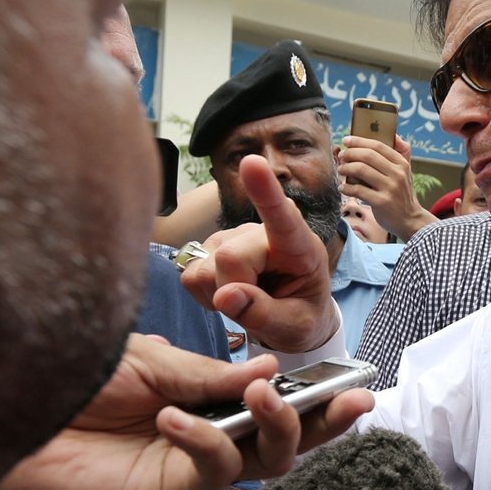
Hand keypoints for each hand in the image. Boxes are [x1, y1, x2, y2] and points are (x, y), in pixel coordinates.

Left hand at [0, 334, 369, 489]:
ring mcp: (191, 469)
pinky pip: (211, 474)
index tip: (355, 380)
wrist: (11, 420)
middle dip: (325, 421)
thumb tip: (269, 370)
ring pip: (264, 464)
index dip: (314, 395)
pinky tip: (173, 419)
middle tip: (355, 400)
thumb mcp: (147, 364)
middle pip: (285, 440)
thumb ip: (206, 375)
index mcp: (205, 400)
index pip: (272, 400)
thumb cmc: (72, 386)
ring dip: (278, 427)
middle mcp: (207, 437)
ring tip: (268, 394)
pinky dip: (206, 442)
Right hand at [181, 155, 338, 352]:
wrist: (292, 319)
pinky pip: (190, 274)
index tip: (252, 163)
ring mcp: (230, 237)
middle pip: (230, 256)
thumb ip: (264, 314)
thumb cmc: (301, 316)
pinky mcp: (207, 248)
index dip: (265, 190)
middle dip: (235, 291)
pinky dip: (206, 295)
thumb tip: (225, 296)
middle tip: (256, 308)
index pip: (282, 216)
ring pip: (205, 268)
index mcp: (298, 245)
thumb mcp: (295, 327)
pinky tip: (228, 294)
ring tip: (248, 298)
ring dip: (220, 295)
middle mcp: (260, 232)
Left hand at [338, 135, 433, 239]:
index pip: (378, 146)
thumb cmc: (402, 194)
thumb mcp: (406, 172)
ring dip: (346, 168)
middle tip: (342, 157)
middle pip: (368, 156)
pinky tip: (342, 187)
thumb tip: (394, 134)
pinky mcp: (381, 202)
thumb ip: (402, 153)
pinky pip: (358, 190)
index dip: (359, 141)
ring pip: (361, 170)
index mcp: (402, 164)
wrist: (410, 220)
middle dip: (350, 154)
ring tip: (341, 170)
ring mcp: (390, 188)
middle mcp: (397, 174)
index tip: (346, 140)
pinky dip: (346, 187)